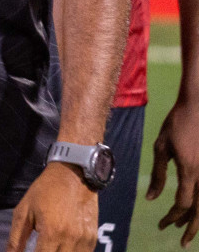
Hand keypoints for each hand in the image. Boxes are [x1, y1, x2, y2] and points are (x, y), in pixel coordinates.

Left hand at [6, 162, 97, 251]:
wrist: (74, 175)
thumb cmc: (45, 190)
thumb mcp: (24, 210)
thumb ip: (16, 237)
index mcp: (52, 232)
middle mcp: (71, 240)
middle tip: (39, 248)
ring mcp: (84, 241)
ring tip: (49, 248)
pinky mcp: (92, 239)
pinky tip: (61, 248)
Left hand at [148, 94, 198, 243]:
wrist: (198, 106)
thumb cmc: (176, 124)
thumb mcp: (161, 147)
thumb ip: (159, 175)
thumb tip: (151, 199)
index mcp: (189, 170)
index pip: (183, 203)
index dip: (173, 216)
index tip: (162, 223)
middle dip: (190, 227)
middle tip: (181, 242)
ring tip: (188, 232)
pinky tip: (198, 212)